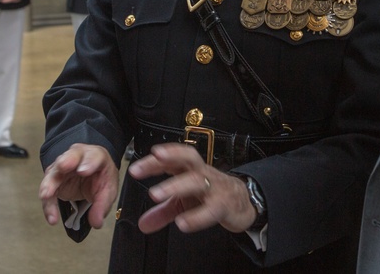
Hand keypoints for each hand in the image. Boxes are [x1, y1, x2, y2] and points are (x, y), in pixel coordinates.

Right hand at [39, 144, 119, 229]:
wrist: (91, 178)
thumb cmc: (100, 179)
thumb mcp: (108, 191)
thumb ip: (102, 205)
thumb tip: (96, 222)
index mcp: (96, 155)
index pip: (94, 156)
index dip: (89, 162)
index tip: (83, 171)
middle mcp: (78, 157)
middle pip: (71, 156)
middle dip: (66, 161)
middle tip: (62, 167)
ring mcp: (62, 166)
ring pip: (53, 173)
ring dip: (49, 184)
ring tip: (46, 195)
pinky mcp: (52, 179)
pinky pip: (48, 192)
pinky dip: (48, 205)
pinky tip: (52, 217)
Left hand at [128, 143, 256, 234]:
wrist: (244, 203)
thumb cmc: (212, 196)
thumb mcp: (185, 203)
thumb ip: (164, 211)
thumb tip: (143, 224)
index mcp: (192, 170)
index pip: (173, 159)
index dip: (155, 161)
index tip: (135, 169)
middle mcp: (203, 174)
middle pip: (188, 158)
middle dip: (170, 157)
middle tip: (150, 162)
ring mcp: (214, 188)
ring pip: (196, 181)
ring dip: (175, 185)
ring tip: (155, 194)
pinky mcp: (224, 205)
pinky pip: (211, 209)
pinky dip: (197, 217)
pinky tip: (182, 224)